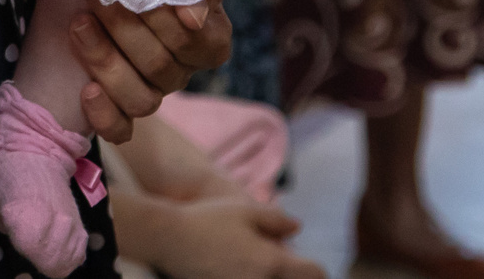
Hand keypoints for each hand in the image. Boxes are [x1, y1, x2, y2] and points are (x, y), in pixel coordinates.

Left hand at [71, 0, 230, 143]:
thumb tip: (193, 17)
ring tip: (78, 25)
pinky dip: (105, 115)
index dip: (169, 20)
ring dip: (106, 61)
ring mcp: (151, 91)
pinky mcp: (117, 107)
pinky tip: (86, 90)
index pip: (201, 43)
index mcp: (205, 34)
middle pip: (163, 67)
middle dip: (125, 28)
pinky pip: (122, 130)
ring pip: (143, 101)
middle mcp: (181, 67)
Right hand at [122, 197, 318, 278]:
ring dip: (272, 277)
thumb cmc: (206, 220)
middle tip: (284, 265)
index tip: (307, 264)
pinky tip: (240, 268)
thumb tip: (297, 228)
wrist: (167, 238)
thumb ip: (276, 220)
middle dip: (294, 275)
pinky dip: (251, 277)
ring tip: (258, 264)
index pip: (314, 274)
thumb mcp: (245, 210)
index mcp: (272, 263)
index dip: (316, 269)